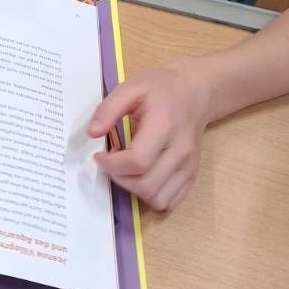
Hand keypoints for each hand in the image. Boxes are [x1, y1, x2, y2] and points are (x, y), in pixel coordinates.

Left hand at [86, 62, 216, 211]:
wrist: (195, 91)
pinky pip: (171, 201)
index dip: (111, 165)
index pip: (138, 161)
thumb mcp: (131, 87)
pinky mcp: (192, 174)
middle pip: (147, 185)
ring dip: (135, 191)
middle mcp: (181, 150)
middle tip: (111, 162)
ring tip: (127, 170)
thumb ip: (109, 109)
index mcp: (165, 125)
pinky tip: (143, 177)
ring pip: (159, 199)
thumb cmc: (161, 88)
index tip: (99, 155)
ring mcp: (190, 165)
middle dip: (119, 179)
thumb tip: (92, 133)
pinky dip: (152, 196)